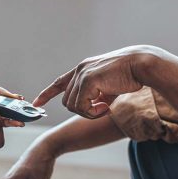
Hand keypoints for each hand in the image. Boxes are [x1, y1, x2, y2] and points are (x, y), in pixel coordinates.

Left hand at [32, 45, 160, 118]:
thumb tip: (94, 109)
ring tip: (106, 107)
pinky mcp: (88, 80)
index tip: (36, 102)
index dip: (47, 93)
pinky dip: (93, 112)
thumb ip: (98, 96)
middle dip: (83, 111)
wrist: (141, 65)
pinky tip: (107, 107)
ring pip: (73, 106)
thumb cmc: (130, 76)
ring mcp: (82, 74)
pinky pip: (82, 106)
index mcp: (83, 69)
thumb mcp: (110, 88)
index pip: (60, 82)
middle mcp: (80, 70)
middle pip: (68, 101)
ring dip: (90, 113)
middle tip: (102, 110)